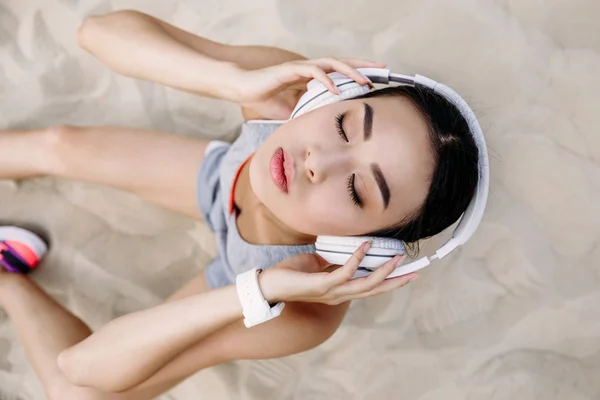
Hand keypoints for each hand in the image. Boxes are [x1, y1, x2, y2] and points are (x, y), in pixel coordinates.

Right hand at [233, 57, 385, 119]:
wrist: (244, 90)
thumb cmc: (266, 98)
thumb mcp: (294, 110)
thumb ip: (309, 112)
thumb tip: (324, 124)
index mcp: (311, 77)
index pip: (340, 72)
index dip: (358, 73)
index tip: (376, 78)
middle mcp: (309, 69)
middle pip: (342, 62)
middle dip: (363, 65)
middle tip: (383, 69)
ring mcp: (301, 67)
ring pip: (331, 64)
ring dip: (349, 71)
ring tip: (364, 80)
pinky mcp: (290, 70)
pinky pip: (312, 72)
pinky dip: (326, 79)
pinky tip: (335, 88)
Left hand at [258, 242, 417, 304]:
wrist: (268, 286)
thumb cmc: (289, 275)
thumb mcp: (314, 265)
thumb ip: (330, 262)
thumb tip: (341, 252)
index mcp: (339, 290)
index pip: (369, 287)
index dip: (388, 281)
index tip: (406, 274)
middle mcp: (339, 294)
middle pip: (374, 289)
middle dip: (396, 282)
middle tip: (416, 273)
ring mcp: (332, 292)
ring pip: (365, 284)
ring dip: (383, 271)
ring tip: (397, 259)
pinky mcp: (322, 285)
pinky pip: (345, 272)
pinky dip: (357, 259)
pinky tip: (365, 247)